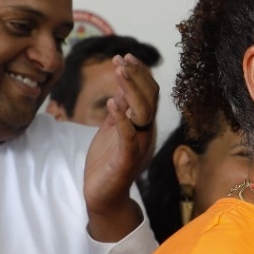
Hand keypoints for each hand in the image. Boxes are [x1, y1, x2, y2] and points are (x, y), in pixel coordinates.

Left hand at [83, 54, 157, 237]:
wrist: (104, 197)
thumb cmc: (107, 163)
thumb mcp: (113, 130)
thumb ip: (121, 110)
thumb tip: (123, 87)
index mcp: (143, 125)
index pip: (149, 93)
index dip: (139, 73)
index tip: (125, 56)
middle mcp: (146, 133)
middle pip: (149, 98)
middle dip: (136, 76)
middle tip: (121, 59)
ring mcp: (139, 146)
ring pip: (143, 112)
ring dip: (131, 90)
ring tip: (118, 72)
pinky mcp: (126, 159)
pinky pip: (129, 136)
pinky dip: (122, 119)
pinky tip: (112, 104)